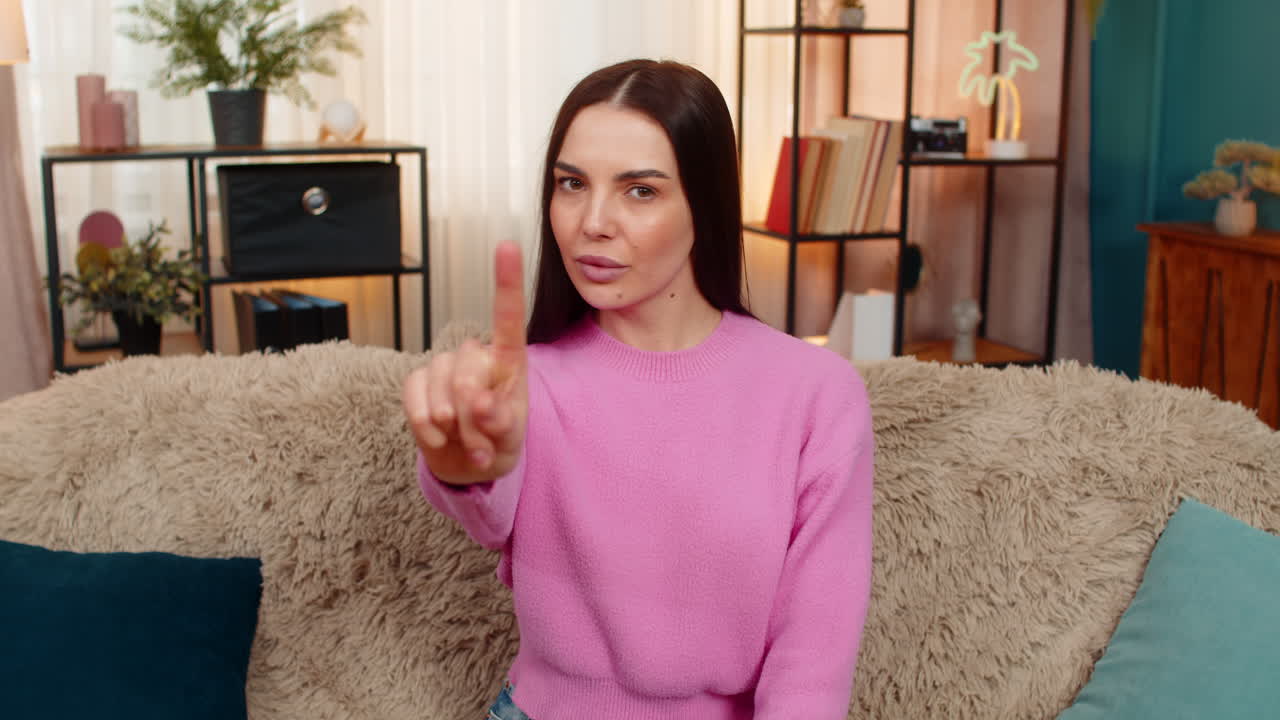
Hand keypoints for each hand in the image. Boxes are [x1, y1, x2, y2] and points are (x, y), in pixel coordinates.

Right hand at [403, 242, 527, 484]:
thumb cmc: (498, 441)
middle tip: (483, 448)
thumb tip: (478, 404)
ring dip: (452, 427)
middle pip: (467, 372)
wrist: (468, 464)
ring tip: (466, 445)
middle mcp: (475, 355)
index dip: (506, 282)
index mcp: (508, 360)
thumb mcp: (509, 436)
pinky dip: (425, 426)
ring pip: (440, 389)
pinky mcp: (417, 381)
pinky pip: (414, 399)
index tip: (507, 246)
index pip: (508, 318)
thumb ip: (500, 421)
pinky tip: (439, 437)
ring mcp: (443, 366)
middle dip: (474, 418)